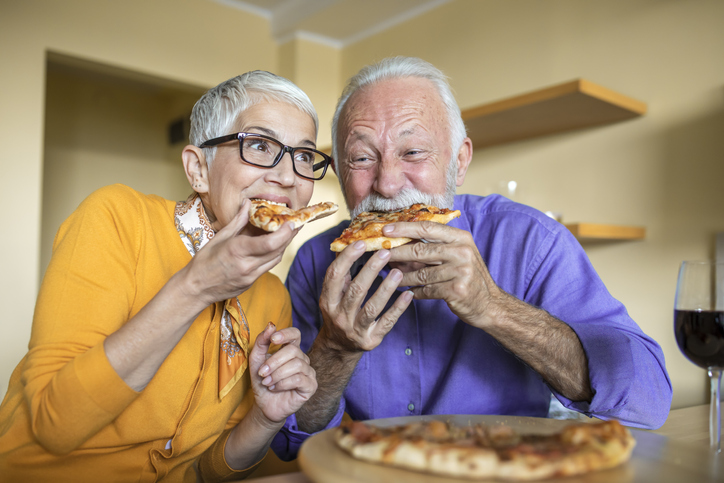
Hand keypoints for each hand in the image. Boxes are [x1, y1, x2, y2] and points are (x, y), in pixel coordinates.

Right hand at [180, 199, 297, 306]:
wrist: (196, 288)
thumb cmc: (204, 261)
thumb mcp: (219, 237)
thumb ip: (238, 220)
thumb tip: (248, 204)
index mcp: (237, 250)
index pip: (269, 243)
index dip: (285, 233)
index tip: (291, 223)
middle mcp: (247, 265)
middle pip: (277, 250)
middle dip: (289, 237)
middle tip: (296, 224)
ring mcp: (250, 276)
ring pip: (275, 259)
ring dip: (283, 246)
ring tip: (288, 233)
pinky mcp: (251, 283)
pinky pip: (268, 267)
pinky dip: (273, 255)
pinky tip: (274, 246)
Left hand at [249, 323, 316, 423]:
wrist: (264, 405)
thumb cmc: (262, 381)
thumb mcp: (256, 360)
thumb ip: (261, 342)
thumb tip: (271, 325)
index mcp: (291, 350)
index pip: (295, 334)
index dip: (286, 334)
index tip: (273, 339)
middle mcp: (302, 359)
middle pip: (293, 351)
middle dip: (274, 362)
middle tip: (262, 373)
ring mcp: (309, 372)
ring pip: (296, 365)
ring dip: (277, 374)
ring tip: (267, 382)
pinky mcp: (311, 386)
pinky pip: (299, 379)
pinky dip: (283, 383)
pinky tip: (275, 388)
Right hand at [317, 241, 413, 352]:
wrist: (339, 347)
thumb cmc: (339, 312)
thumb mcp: (334, 295)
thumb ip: (342, 273)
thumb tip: (350, 243)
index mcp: (328, 301)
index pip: (334, 276)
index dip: (347, 258)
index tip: (361, 243)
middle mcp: (339, 316)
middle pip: (356, 290)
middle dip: (371, 270)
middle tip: (386, 252)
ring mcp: (355, 329)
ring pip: (372, 307)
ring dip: (386, 289)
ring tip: (398, 272)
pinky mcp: (370, 340)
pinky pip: (386, 322)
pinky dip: (398, 308)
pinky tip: (408, 294)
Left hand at [383, 221, 499, 327]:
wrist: (490, 304)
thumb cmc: (469, 277)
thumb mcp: (458, 255)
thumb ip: (434, 247)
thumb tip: (400, 244)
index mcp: (461, 238)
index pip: (427, 228)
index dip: (404, 228)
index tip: (385, 230)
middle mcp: (462, 251)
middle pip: (420, 250)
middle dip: (397, 253)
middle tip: (380, 255)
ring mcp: (461, 271)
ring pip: (421, 273)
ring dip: (403, 277)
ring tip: (391, 278)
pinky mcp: (456, 290)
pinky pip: (427, 290)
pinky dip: (415, 292)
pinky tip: (409, 292)